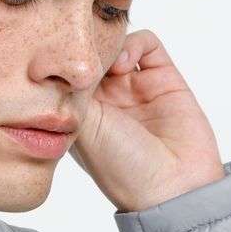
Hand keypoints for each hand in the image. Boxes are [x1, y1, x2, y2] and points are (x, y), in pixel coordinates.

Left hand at [69, 28, 224, 211]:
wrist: (174, 188)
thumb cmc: (122, 168)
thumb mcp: (81, 130)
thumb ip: (71, 92)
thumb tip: (66, 59)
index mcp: (83, 113)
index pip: (68, 72)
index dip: (63, 62)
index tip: (57, 58)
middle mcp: (109, 98)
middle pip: (92, 54)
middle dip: (86, 48)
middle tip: (81, 52)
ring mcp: (136, 86)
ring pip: (118, 44)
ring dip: (109, 44)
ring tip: (107, 64)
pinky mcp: (165, 78)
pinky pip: (147, 44)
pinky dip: (134, 43)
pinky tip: (124, 62)